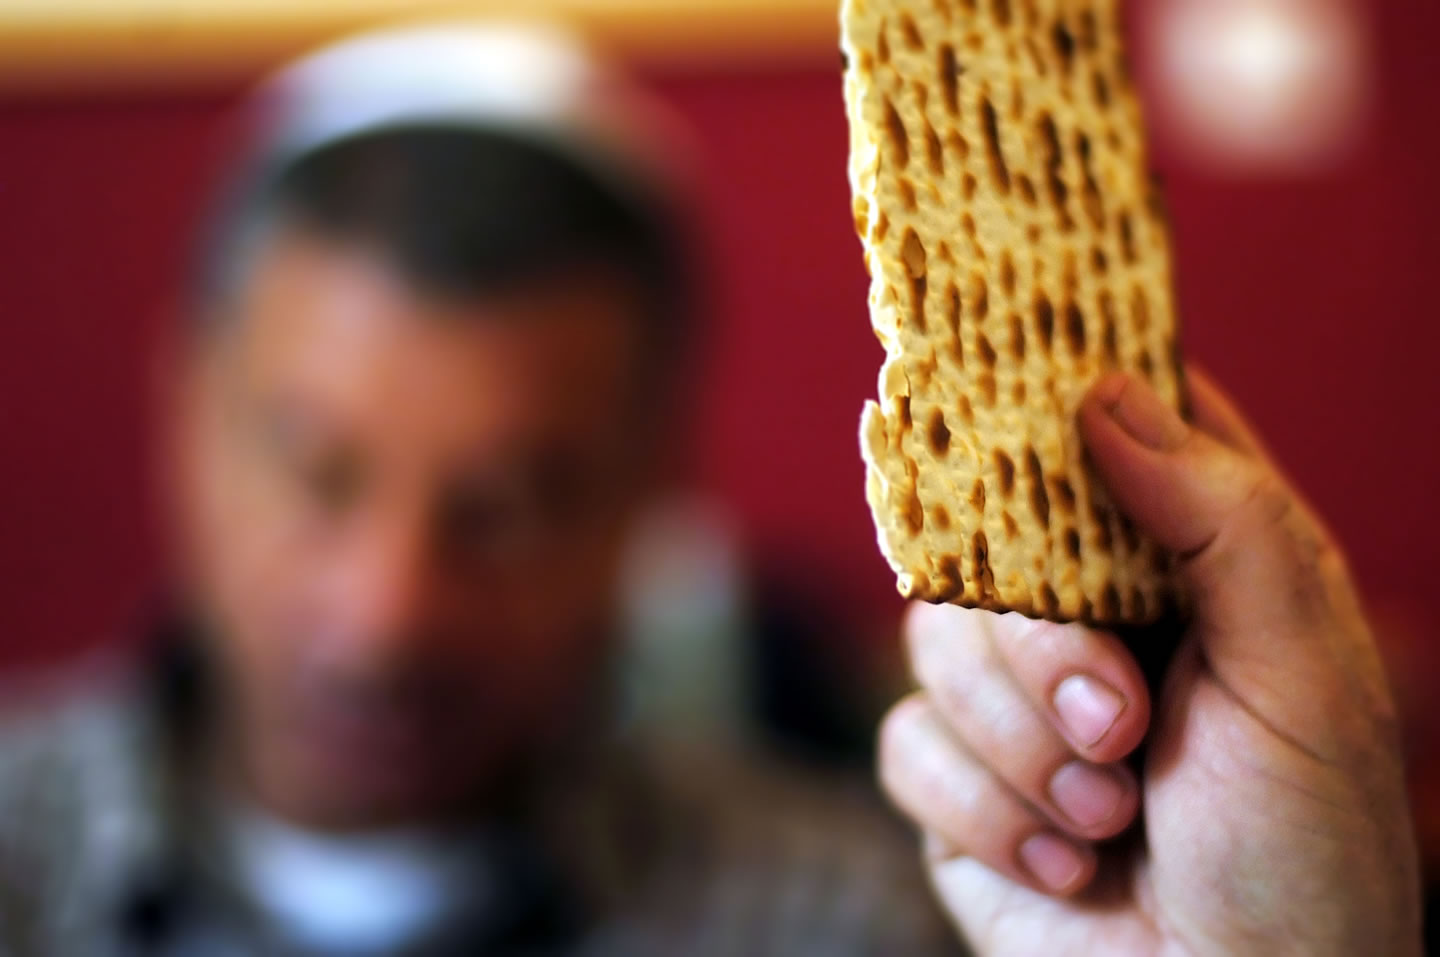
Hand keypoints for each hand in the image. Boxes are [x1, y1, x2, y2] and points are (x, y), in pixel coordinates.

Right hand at [878, 368, 1420, 955]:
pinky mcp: (961, 784)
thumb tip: (1105, 395)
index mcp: (1190, 564)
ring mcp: (1017, 699)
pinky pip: (907, 747)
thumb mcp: (1303, 672)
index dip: (1059, 395)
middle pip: (989, 540)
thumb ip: (1220, 521)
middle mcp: (1093, 615)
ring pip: (933, 643)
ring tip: (1111, 818)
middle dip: (1043, 648)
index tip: (1003, 377)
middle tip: (1119, 724)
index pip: (1114, 431)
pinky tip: (1070, 864)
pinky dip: (986, 814)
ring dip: (1024, 747)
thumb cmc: (1308, 850)